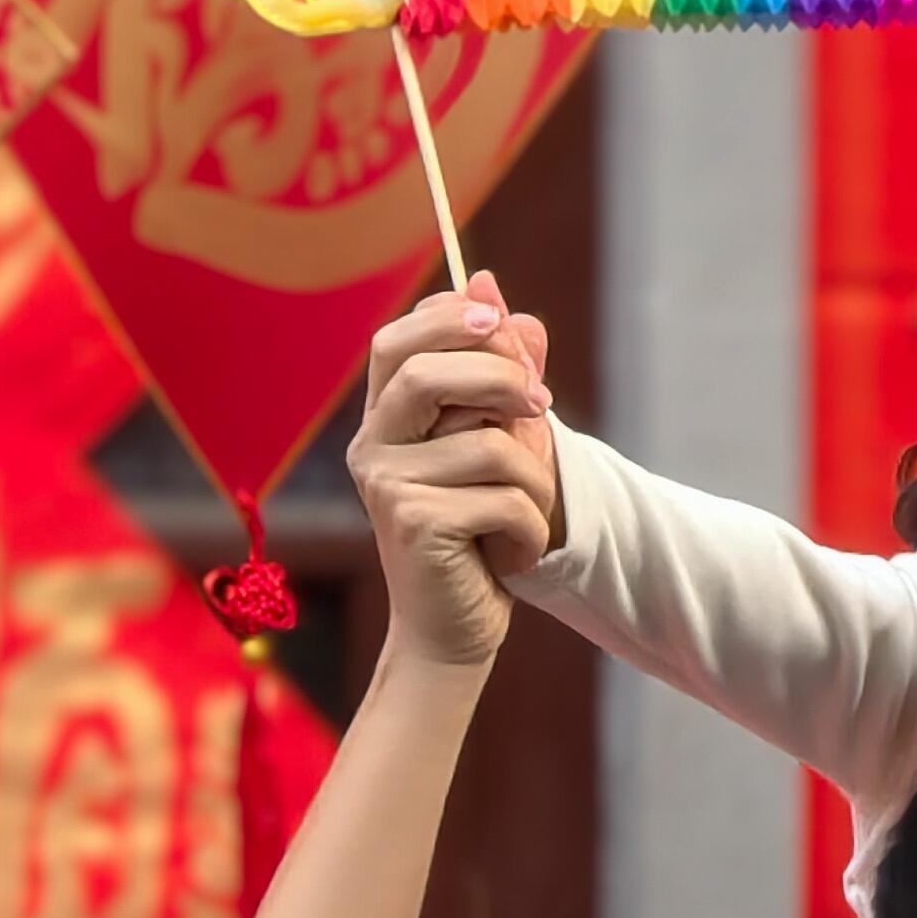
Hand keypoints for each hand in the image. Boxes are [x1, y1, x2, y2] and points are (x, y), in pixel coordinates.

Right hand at [347, 273, 558, 669]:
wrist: (455, 631)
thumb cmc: (478, 534)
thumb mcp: (497, 444)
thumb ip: (501, 372)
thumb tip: (496, 286)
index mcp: (385, 419)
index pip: (397, 341)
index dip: (447, 318)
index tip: (502, 318)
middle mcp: (371, 446)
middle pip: (425, 374)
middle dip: (498, 378)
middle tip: (545, 404)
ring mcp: (385, 486)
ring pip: (484, 444)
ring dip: (534, 478)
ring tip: (530, 511)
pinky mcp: (413, 525)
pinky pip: (501, 497)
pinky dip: (530, 526)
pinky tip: (516, 551)